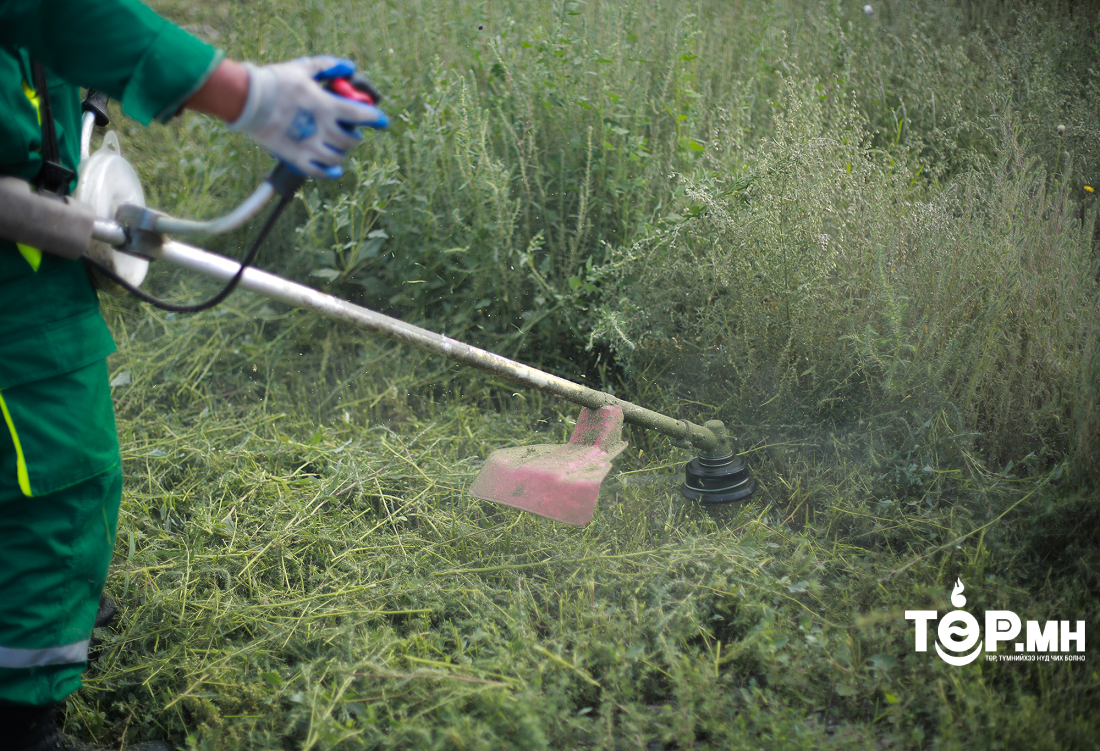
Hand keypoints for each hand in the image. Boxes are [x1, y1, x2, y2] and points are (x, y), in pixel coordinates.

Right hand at [229, 56, 387, 178]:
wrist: (245, 99)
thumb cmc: (275, 81)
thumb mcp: (303, 68)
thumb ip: (327, 66)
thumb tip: (348, 67)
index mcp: (326, 106)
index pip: (360, 115)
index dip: (375, 119)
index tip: (383, 122)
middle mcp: (321, 129)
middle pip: (350, 140)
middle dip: (354, 136)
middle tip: (351, 133)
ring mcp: (308, 145)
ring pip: (337, 157)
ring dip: (342, 152)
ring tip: (338, 147)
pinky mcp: (295, 157)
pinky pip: (319, 171)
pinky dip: (330, 172)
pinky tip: (336, 168)